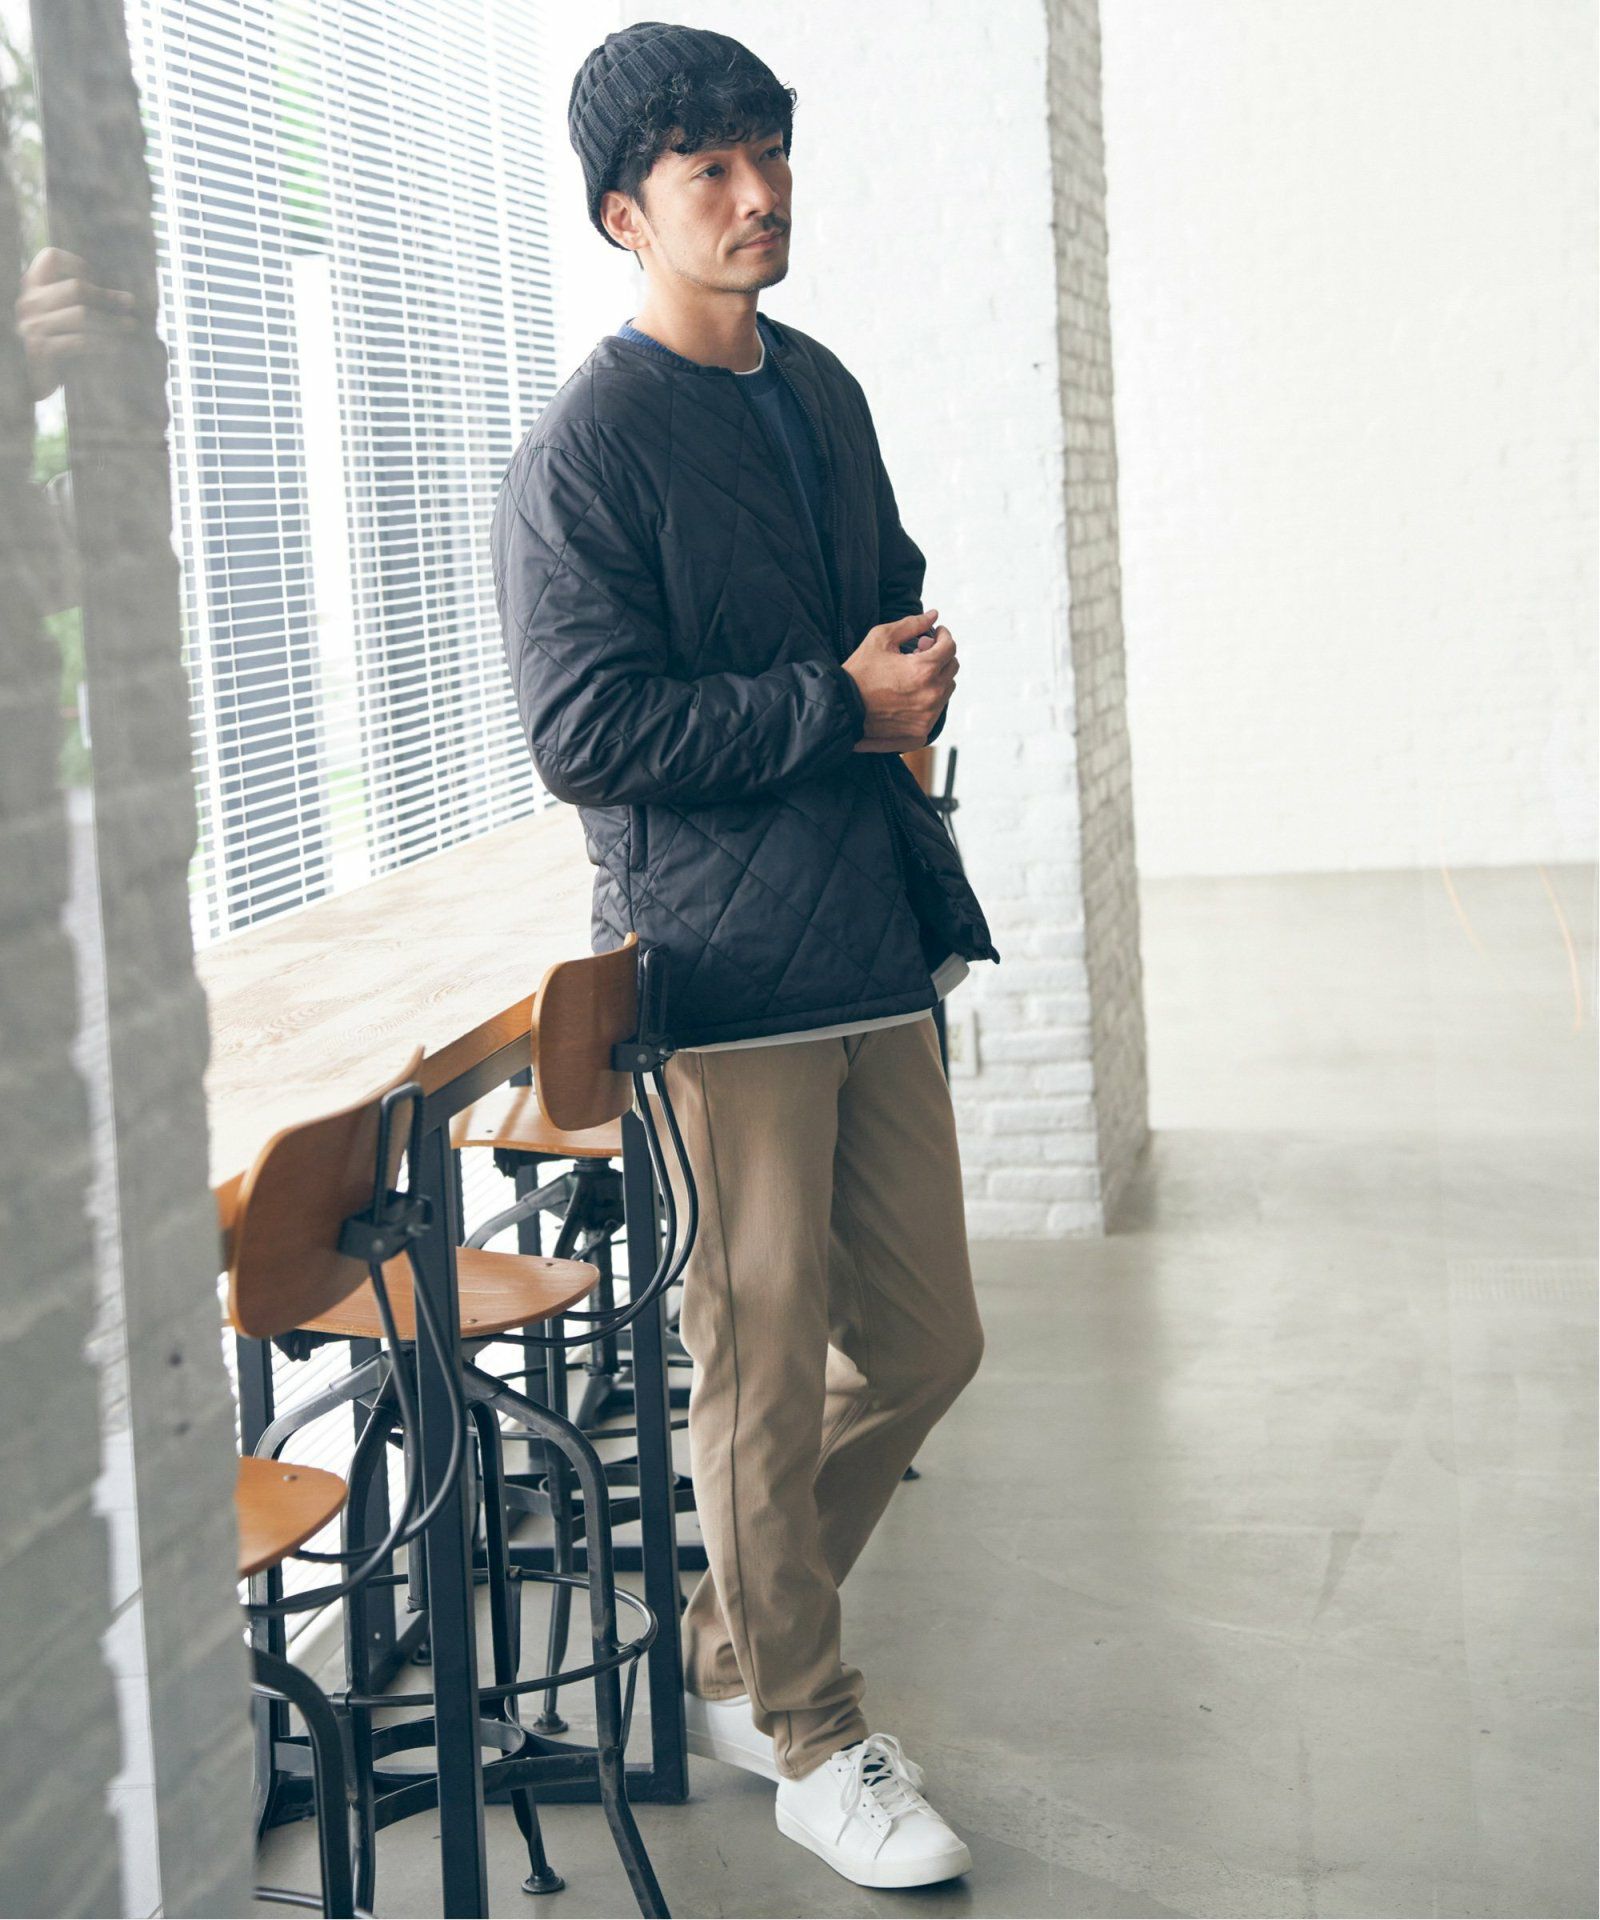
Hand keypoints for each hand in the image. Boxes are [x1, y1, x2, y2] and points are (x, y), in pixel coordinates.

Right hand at [14, 247, 141, 402]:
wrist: (34, 378)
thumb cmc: (56, 342)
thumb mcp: (62, 313)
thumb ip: (78, 297)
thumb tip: (122, 293)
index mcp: (31, 286)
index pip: (50, 257)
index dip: (78, 263)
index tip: (99, 278)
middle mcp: (28, 302)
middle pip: (75, 287)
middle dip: (107, 296)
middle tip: (131, 303)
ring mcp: (32, 325)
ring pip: (81, 314)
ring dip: (112, 321)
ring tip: (131, 326)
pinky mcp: (41, 349)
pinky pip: (80, 341)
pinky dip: (103, 342)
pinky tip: (118, 346)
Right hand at [842, 607, 957, 752]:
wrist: (840, 710)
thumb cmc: (858, 672)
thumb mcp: (880, 638)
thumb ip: (911, 624)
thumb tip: (934, 615)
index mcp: (924, 670)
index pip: (949, 647)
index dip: (944, 635)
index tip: (936, 633)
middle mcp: (931, 695)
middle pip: (952, 668)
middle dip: (941, 655)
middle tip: (921, 651)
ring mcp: (927, 716)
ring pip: (946, 690)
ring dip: (937, 678)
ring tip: (913, 673)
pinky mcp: (920, 732)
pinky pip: (936, 711)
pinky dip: (929, 699)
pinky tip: (910, 693)